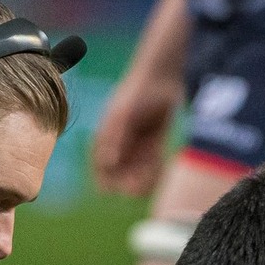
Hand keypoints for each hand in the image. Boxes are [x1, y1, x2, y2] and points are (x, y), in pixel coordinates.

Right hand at [92, 75, 179, 196]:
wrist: (160, 78)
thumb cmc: (137, 93)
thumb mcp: (124, 114)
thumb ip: (115, 137)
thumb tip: (108, 163)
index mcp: (103, 146)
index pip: (103, 180)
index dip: (116, 184)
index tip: (131, 175)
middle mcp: (117, 153)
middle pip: (122, 185)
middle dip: (134, 183)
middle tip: (148, 170)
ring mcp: (134, 153)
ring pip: (138, 181)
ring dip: (148, 178)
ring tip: (156, 161)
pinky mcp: (151, 151)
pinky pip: (152, 172)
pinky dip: (157, 171)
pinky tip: (161, 157)